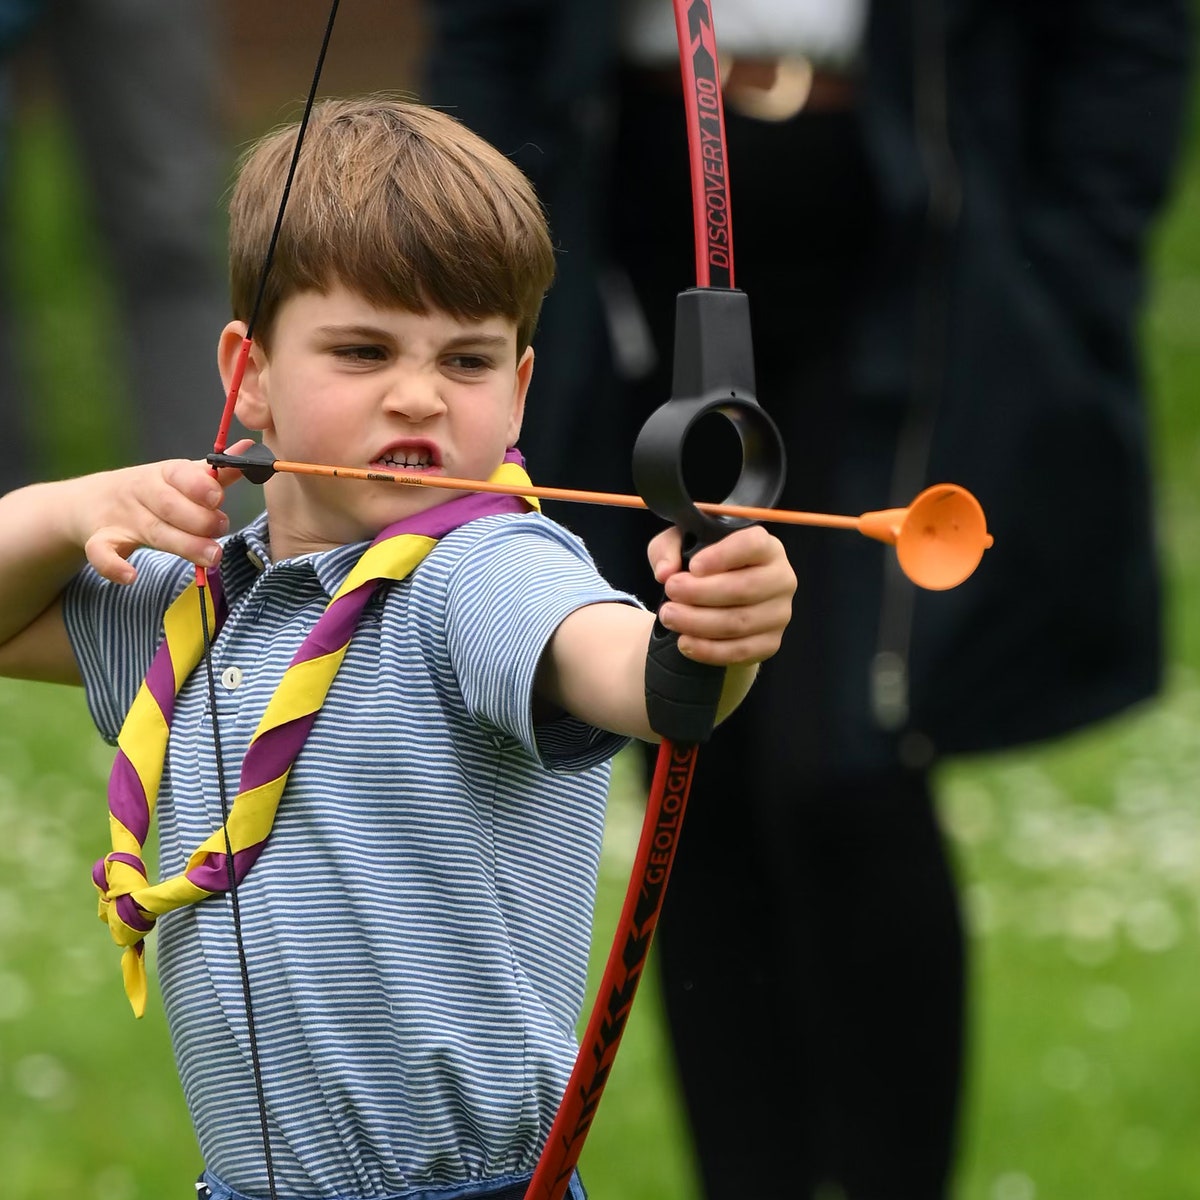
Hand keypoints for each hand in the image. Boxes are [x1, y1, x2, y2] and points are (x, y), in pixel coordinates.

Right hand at [80, 438, 254, 583]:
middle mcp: (142, 492)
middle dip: (200, 520)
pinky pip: (102, 553)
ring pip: (152, 531)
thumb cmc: (153, 491)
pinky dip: (113, 565)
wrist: (91, 501)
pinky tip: (130, 576)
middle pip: (171, 506)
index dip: (200, 486)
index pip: (181, 474)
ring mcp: (122, 518)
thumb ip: (216, 472)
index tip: (218, 498)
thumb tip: (250, 448)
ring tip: (212, 557)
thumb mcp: (181, 477)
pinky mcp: (102, 541)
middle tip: (222, 530)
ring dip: (183, 544)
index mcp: (164, 474)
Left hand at [647, 524, 795, 666]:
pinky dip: (708, 650)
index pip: (752, 545)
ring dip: (697, 622)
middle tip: (670, 591)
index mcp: (766, 546)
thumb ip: (668, 549)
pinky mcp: (771, 643)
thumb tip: (665, 572)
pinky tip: (684, 642)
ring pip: (738, 622)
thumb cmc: (702, 565)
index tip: (693, 566)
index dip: (723, 555)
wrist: (717, 601)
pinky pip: (740, 651)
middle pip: (743, 588)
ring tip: (668, 616)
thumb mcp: (680, 544)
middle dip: (699, 593)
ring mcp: (779, 613)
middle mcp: (781, 578)